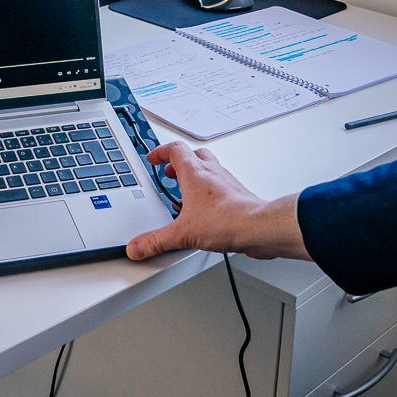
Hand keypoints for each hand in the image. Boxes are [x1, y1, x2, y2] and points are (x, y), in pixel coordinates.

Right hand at [125, 142, 309, 262]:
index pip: (174, 149)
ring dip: (195, 176)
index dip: (160, 152)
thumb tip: (137, 246)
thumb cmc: (227, 220)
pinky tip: (206, 210)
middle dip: (178, 163)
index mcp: (194, 173)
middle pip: (192, 154)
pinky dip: (209, 192)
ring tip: (186, 192)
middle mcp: (211, 173)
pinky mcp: (237, 195)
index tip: (152, 159)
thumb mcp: (182, 233)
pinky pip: (220, 186)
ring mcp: (226, 183)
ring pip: (208, 168)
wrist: (259, 228)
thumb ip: (156, 241)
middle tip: (170, 173)